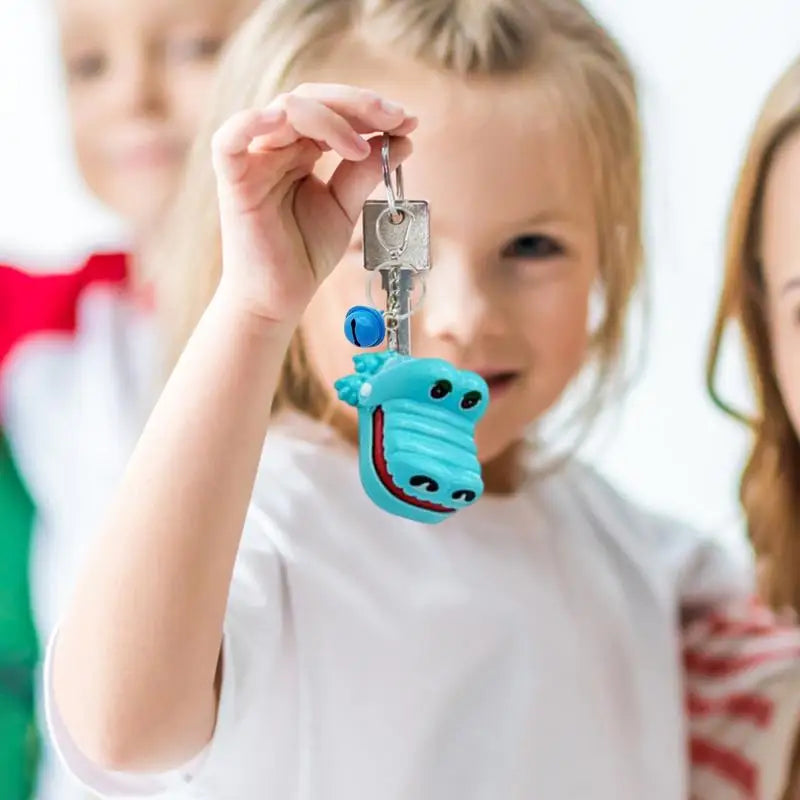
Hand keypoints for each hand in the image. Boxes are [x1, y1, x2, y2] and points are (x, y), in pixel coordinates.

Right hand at [211, 83, 416, 325]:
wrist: (279, 298)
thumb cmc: (304, 254)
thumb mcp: (345, 208)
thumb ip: (365, 173)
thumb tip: (403, 140)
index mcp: (300, 149)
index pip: (333, 110)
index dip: (370, 110)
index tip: (409, 121)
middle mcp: (275, 146)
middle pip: (311, 99)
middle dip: (358, 104)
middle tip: (397, 117)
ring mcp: (252, 160)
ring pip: (285, 110)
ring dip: (330, 119)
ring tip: (362, 148)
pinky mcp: (233, 181)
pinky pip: (229, 139)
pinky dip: (252, 121)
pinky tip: (284, 119)